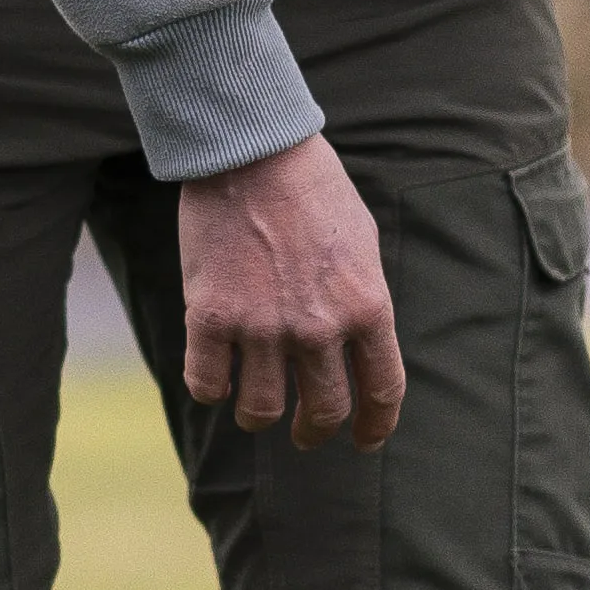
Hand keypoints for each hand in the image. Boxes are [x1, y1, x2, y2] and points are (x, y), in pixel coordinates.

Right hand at [178, 136, 404, 451]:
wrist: (252, 149)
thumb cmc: (311, 187)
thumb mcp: (361, 243)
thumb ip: (362, 299)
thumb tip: (359, 345)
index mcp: (367, 306)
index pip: (382, 389)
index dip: (376, 425)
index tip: (365, 440)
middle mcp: (319, 327)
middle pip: (324, 411)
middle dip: (316, 432)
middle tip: (307, 435)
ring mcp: (263, 326)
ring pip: (262, 410)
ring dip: (260, 417)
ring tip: (255, 411)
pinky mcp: (211, 317)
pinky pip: (207, 384)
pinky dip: (210, 390)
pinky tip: (214, 380)